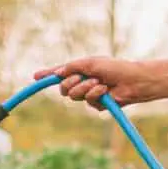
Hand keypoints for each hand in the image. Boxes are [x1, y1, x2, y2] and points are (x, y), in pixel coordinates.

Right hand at [33, 57, 157, 110]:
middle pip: (63, 88)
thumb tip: (57, 74)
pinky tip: (105, 90)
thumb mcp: (90, 64)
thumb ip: (72, 68)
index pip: (60, 73)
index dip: (48, 76)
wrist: (131, 81)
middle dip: (69, 83)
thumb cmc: (113, 68)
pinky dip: (95, 94)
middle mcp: (82, 82)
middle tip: (80, 78)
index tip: (36, 77)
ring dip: (84, 88)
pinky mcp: (97, 105)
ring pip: (74, 96)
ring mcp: (88, 94)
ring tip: (98, 83)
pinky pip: (88, 101)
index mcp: (80, 70)